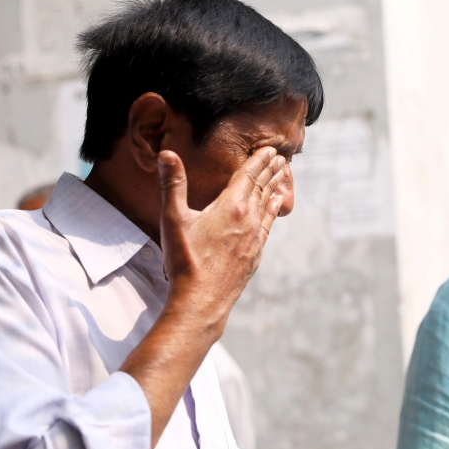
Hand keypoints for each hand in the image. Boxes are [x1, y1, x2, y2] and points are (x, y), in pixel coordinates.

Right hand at [157, 147, 285, 312]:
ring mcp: (253, 238)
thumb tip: (167, 154)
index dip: (258, 160)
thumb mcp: (173, 219)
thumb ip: (172, 184)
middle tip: (280, 156)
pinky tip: (276, 206)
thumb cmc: (184, 260)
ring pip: (267, 205)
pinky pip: (267, 225)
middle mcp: (247, 219)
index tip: (269, 148)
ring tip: (281, 174)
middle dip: (270, 170)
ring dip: (274, 186)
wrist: (201, 300)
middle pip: (261, 188)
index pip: (247, 175)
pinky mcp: (254, 254)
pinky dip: (273, 210)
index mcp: (230, 206)